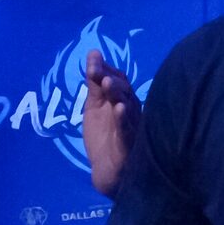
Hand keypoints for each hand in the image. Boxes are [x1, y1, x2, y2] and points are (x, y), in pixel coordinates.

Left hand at [80, 49, 140, 196]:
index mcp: (123, 100)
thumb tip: (93, 53)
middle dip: (109, 78)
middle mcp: (130, 109)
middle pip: (123, 90)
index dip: (105, 68)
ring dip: (117, 94)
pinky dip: (123, 118)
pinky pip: (127, 129)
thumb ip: (95, 82)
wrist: (109, 171)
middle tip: (96, 71)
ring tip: (107, 84)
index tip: (92, 59)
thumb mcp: (95, 106)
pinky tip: (118, 109)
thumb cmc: (105, 137)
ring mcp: (131, 125)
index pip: (118, 78)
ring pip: (127, 106)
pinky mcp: (128, 142)